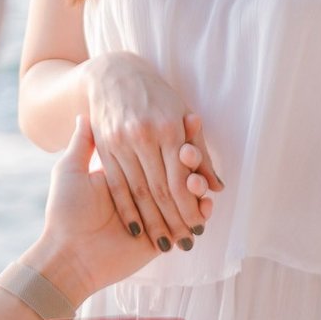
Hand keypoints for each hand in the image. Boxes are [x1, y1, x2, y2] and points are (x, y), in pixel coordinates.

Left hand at [29, 115, 211, 306]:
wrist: (66, 255)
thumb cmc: (64, 211)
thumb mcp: (70, 171)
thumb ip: (81, 144)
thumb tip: (83, 114)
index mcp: (125, 174)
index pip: (156, 153)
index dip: (172, 139)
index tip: (188, 120)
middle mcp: (143, 193)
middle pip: (176, 172)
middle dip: (190, 161)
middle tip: (191, 150)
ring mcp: (156, 217)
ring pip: (187, 194)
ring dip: (197, 184)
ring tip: (198, 177)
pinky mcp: (163, 239)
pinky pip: (190, 221)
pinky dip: (202, 210)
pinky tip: (207, 199)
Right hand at [85, 51, 224, 251]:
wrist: (113, 75)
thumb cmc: (156, 97)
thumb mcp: (181, 116)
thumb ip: (198, 153)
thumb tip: (216, 187)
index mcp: (168, 128)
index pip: (180, 179)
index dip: (189, 208)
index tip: (198, 227)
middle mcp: (144, 137)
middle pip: (160, 190)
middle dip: (174, 221)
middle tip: (184, 244)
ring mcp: (120, 144)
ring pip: (138, 192)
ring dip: (152, 223)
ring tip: (165, 244)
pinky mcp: (103, 149)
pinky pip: (117, 186)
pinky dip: (128, 211)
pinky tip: (137, 229)